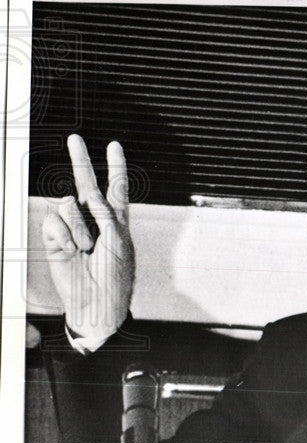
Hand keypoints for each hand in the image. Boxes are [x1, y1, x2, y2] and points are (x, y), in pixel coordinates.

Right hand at [41, 135, 135, 340]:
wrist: (95, 303)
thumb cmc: (114, 276)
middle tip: (74, 139)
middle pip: (86, 183)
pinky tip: (71, 250)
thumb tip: (83, 196)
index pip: (116, 187)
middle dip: (81, 160)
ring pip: (68, 205)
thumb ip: (104, 214)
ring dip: (78, 227)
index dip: (115, 166)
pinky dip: (63, 235)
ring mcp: (72, 227)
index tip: (113, 146)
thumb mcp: (118, 241)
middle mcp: (93, 218)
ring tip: (86, 248)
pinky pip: (53, 221)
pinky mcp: (55, 237)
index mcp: (116, 218)